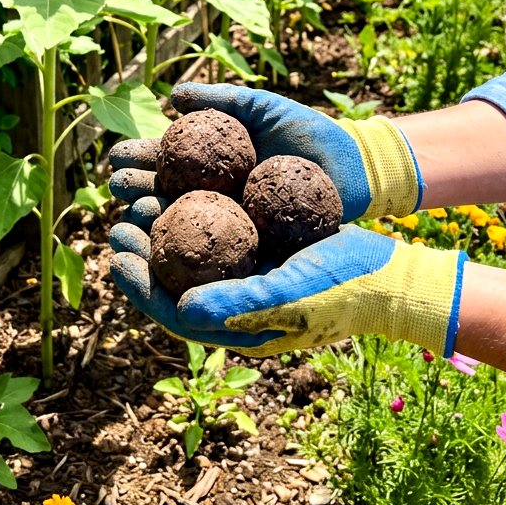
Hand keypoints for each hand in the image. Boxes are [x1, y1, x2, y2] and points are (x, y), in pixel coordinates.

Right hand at [108, 83, 423, 223]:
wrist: (350, 167)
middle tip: (120, 191)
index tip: (116, 160)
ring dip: (150, 221)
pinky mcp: (246, 246)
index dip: (135, 160)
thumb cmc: (307, 132)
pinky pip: (210, 250)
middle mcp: (210, 193)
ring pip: (177, 224)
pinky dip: (184, 251)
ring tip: (135, 216)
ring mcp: (226, 222)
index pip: (160, 160)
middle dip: (132, 192)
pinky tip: (166, 250)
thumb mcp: (262, 107)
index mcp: (208, 161)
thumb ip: (220, 99)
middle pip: (159, 193)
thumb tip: (171, 96)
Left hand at [109, 221, 465, 357]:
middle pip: (175, 277)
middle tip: (119, 218)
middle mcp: (233, 300)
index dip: (139, 284)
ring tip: (141, 194)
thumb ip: (238, 304)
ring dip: (165, 223)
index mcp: (234, 325)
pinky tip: (184, 178)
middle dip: (143, 250)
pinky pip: (219, 228)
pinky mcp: (261, 247)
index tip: (118, 252)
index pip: (172, 310)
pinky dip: (198, 207)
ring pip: (193, 250)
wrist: (387, 273)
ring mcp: (247, 273)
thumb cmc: (342, 290)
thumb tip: (179, 307)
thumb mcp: (291, 295)